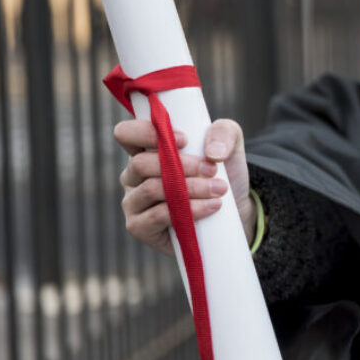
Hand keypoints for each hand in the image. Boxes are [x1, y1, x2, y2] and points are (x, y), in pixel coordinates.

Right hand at [115, 118, 254, 255]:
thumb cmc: (223, 172)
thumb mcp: (230, 144)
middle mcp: (133, 175)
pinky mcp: (139, 227)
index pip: (126, 134)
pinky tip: (212, 206)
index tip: (184, 140)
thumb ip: (223, 133)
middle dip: (181, 165)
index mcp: (145, 149)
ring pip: (151, 189)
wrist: (233, 210)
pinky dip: (189, 209)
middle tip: (211, 169)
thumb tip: (212, 152)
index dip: (148, 133)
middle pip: (140, 163)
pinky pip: (157, 216)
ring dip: (190, 188)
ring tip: (219, 189)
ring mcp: (134, 202)